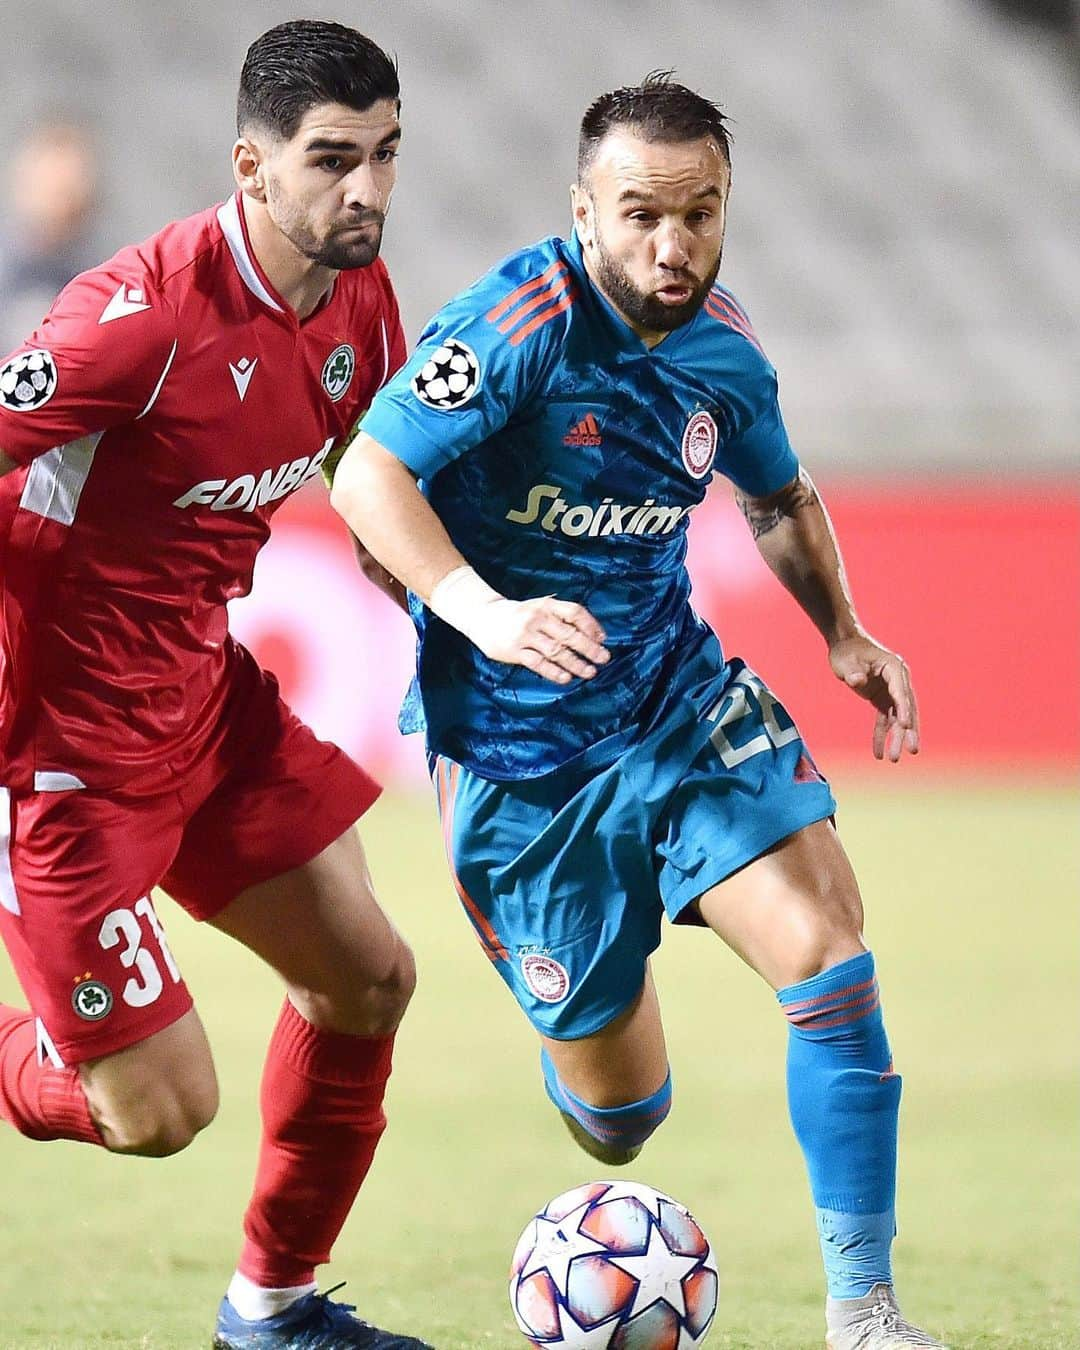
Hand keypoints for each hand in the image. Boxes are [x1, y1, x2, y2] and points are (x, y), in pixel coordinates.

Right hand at [468, 594, 609, 683]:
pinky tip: (566, 678)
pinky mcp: (514, 651)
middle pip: (569, 634)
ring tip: (589, 672)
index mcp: (546, 605)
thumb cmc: (518, 614)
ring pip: (556, 651)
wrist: (483, 616)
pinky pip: (538, 663)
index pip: (574, 612)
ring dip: (575, 663)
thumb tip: (591, 634)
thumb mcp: (539, 607)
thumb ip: (560, 617)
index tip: (603, 639)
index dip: (591, 625)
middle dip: (589, 648)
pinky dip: (553, 671)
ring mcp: (525, 635)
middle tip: (604, 658)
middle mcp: (537, 618)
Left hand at [829, 635, 919, 761]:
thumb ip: (853, 672)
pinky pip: (884, 719)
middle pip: (906, 708)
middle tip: (911, 750)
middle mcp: (898, 680)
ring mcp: (892, 690)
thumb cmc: (846, 650)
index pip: (901, 691)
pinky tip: (878, 753)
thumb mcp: (846, 661)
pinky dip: (881, 735)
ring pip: (897, 717)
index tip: (905, 725)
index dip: (904, 709)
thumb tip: (858, 681)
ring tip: (894, 758)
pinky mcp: (882, 698)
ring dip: (896, 737)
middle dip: (908, 730)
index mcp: (894, 668)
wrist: (844, 644)